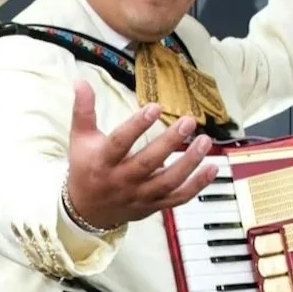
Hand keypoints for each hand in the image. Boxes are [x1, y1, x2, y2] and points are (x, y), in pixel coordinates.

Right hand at [63, 80, 217, 230]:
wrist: (87, 210)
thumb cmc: (85, 168)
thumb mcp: (80, 139)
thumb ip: (83, 111)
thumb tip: (81, 82)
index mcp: (102, 161)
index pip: (120, 142)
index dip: (137, 125)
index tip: (155, 107)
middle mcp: (121, 180)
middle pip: (148, 162)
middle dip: (169, 142)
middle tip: (188, 121)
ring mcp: (139, 195)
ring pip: (167, 181)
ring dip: (189, 162)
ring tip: (204, 140)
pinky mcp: (154, 205)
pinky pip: (179, 197)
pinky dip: (197, 185)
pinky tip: (212, 167)